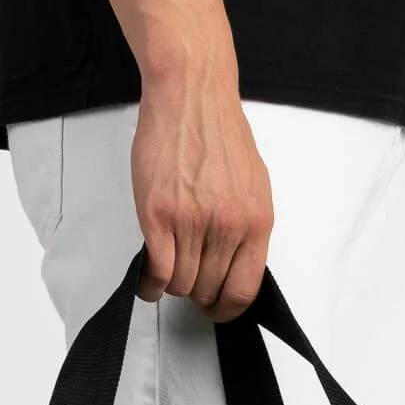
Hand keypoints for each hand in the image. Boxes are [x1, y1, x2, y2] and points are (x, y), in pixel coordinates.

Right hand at [132, 68, 273, 320]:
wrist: (191, 96)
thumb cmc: (218, 132)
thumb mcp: (253, 184)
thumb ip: (247, 226)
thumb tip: (236, 262)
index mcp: (257, 220)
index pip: (244, 289)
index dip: (227, 308)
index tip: (216, 308)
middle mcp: (228, 226)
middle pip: (209, 290)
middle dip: (197, 293)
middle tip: (188, 281)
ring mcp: (192, 222)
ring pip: (181, 284)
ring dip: (172, 285)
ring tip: (167, 269)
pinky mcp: (158, 216)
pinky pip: (156, 272)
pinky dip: (149, 284)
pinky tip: (148, 280)